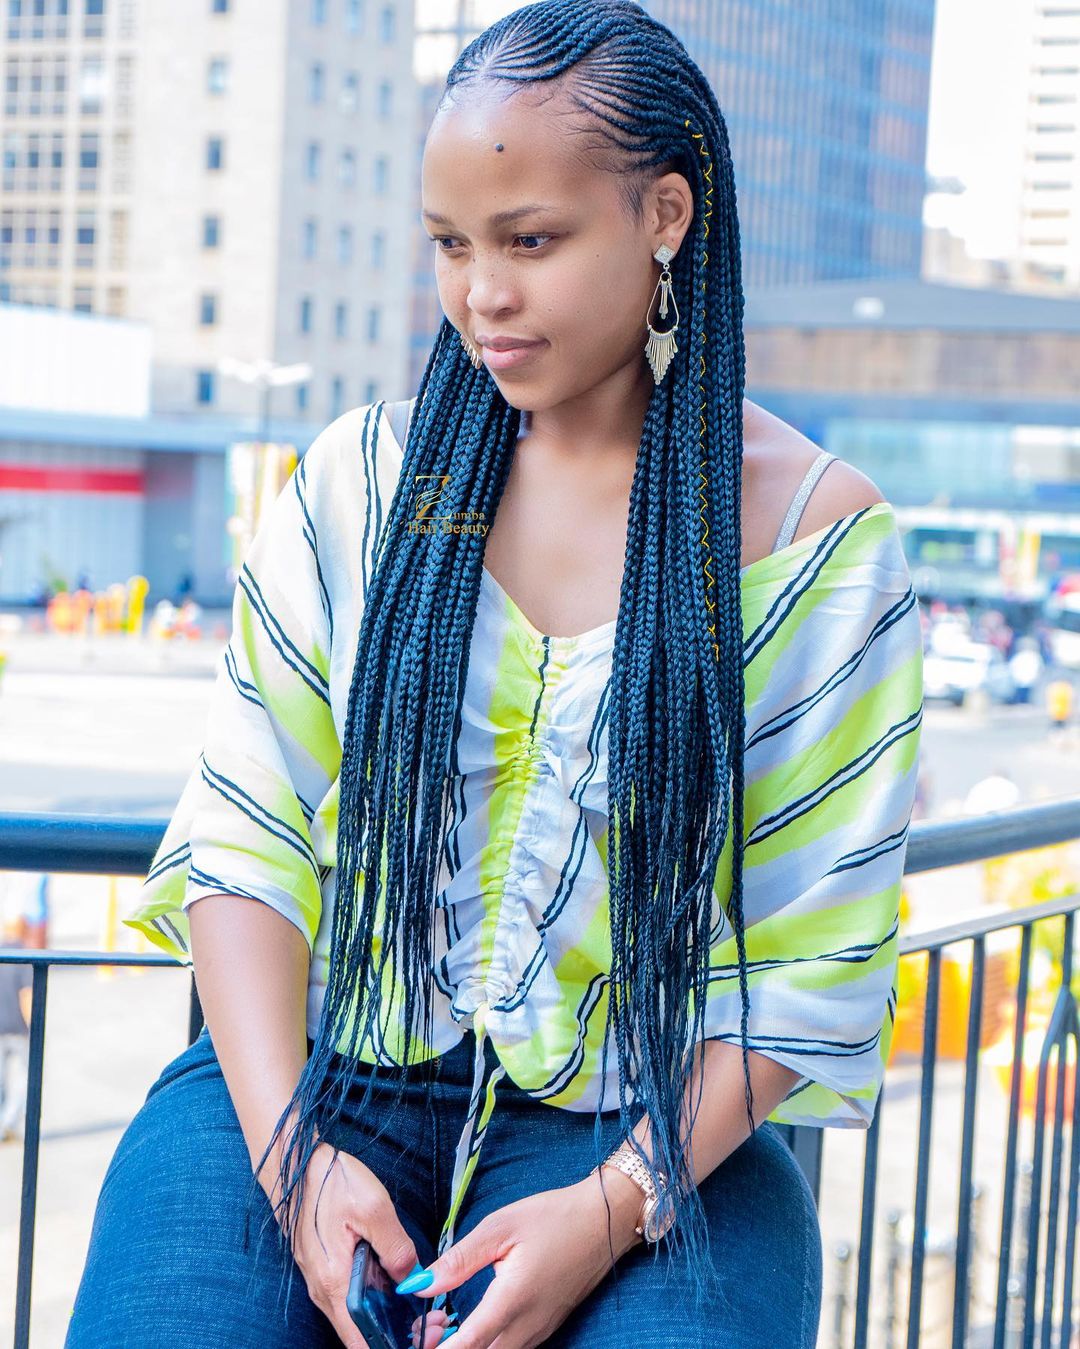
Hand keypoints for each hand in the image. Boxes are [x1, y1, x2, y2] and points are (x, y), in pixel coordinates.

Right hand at [262, 1139, 421, 1348]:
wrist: (293, 1163)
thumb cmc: (329, 1181)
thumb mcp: (373, 1208)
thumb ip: (396, 1248)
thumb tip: (413, 1279)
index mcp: (335, 1284)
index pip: (363, 1342)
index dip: (397, 1345)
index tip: (429, 1333)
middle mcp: (325, 1291)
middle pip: (363, 1333)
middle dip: (400, 1334)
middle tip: (435, 1321)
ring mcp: (323, 1280)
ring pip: (359, 1316)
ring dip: (390, 1317)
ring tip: (424, 1306)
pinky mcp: (326, 1267)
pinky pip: (352, 1296)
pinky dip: (377, 1299)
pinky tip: (398, 1284)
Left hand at [404, 1168, 645, 1348]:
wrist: (604, 1221)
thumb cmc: (552, 1217)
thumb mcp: (500, 1226)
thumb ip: (459, 1259)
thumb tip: (420, 1284)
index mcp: (512, 1302)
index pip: (466, 1346)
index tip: (414, 1340)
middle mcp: (527, 1327)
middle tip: (422, 1330)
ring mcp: (539, 1332)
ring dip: (466, 1347)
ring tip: (438, 1326)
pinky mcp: (546, 1328)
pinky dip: (485, 1344)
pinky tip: (468, 1323)